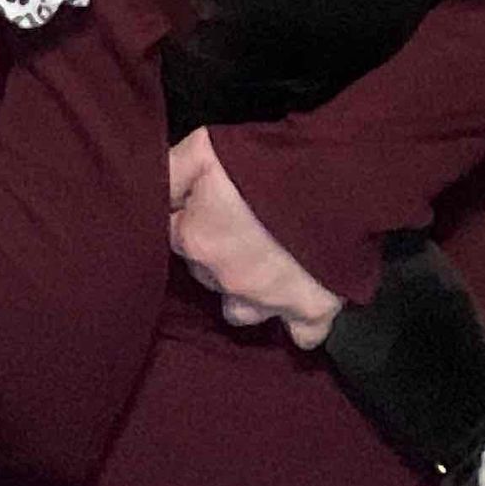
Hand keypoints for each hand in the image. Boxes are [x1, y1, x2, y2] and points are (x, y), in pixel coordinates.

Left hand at [167, 128, 341, 348]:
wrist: (335, 175)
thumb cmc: (267, 160)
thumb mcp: (204, 148)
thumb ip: (169, 170)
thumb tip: (149, 187)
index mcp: (196, 239)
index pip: (176, 238)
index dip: (192, 221)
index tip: (209, 208)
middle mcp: (226, 279)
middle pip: (206, 274)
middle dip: (218, 255)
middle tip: (241, 229)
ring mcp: (268, 300)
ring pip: (240, 311)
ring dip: (247, 292)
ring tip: (265, 264)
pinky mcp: (311, 311)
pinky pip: (301, 337)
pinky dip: (300, 323)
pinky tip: (299, 303)